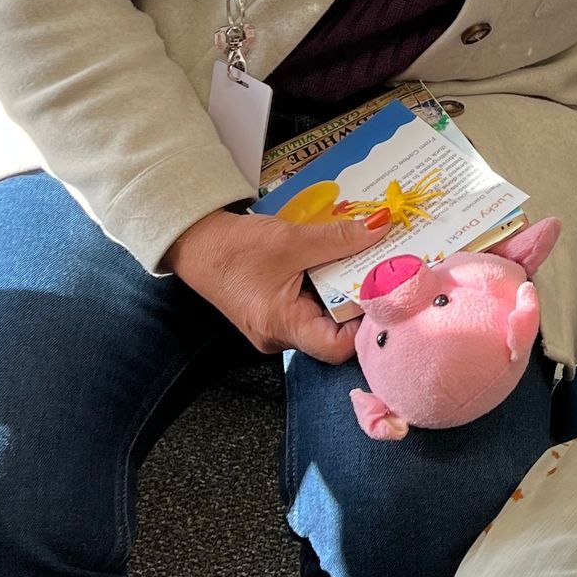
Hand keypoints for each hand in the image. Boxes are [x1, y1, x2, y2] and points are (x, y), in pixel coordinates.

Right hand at [165, 208, 374, 363]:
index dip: (365, 325)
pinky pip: (308, 305)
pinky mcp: (273, 312)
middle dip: (357, 299)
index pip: (337, 348)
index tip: (383, 292)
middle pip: (333, 331)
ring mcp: (276, 326)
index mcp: (282, 326)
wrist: (194, 242)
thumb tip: (382, 228)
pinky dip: (324, 284)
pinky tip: (335, 259)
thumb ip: (340, 237)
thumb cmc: (234, 247)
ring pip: (322, 315)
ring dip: (341, 288)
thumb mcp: (292, 239)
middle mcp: (279, 336)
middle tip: (380, 269)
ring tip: (361, 259)